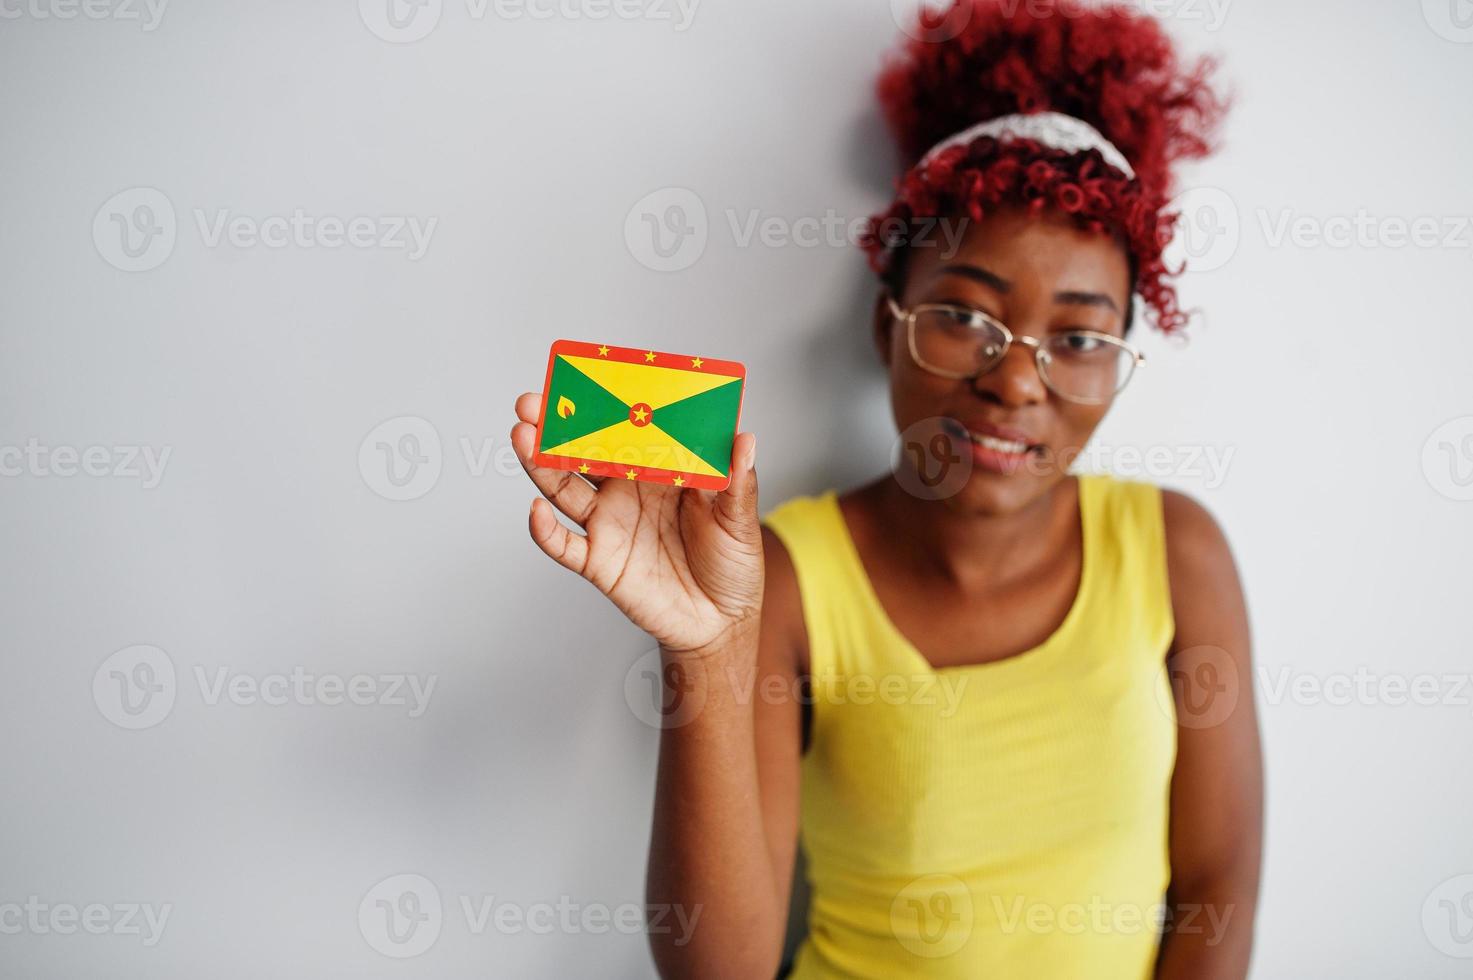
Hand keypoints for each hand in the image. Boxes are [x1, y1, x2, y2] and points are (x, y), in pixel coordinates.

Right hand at [511, 391, 762, 656]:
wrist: (722, 623)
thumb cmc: (732, 564)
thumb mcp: (741, 520)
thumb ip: (738, 483)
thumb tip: (744, 439)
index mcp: (659, 470)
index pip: (626, 429)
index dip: (604, 405)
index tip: (586, 378)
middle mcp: (626, 491)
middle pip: (582, 451)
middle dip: (555, 426)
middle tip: (534, 402)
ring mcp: (609, 524)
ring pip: (564, 488)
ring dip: (540, 463)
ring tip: (523, 436)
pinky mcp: (599, 562)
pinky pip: (564, 545)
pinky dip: (544, 530)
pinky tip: (535, 510)